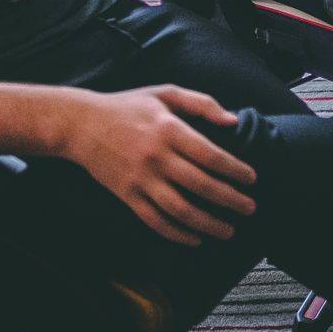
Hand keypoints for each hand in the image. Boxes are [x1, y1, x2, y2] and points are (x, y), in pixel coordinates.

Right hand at [60, 85, 256, 245]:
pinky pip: (155, 221)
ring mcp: (140, 179)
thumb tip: (233, 122)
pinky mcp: (127, 195)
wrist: (81, 125)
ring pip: (180, 209)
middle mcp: (156, 156)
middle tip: (250, 208)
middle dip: (230, 200)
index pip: (210, 155)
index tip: (251, 178)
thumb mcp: (165, 93)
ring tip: (229, 230)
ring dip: (208, 224)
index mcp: (168, 129)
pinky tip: (195, 238)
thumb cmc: (128, 106)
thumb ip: (201, 104)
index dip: (234, 170)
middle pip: (201, 185)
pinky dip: (177, 234)